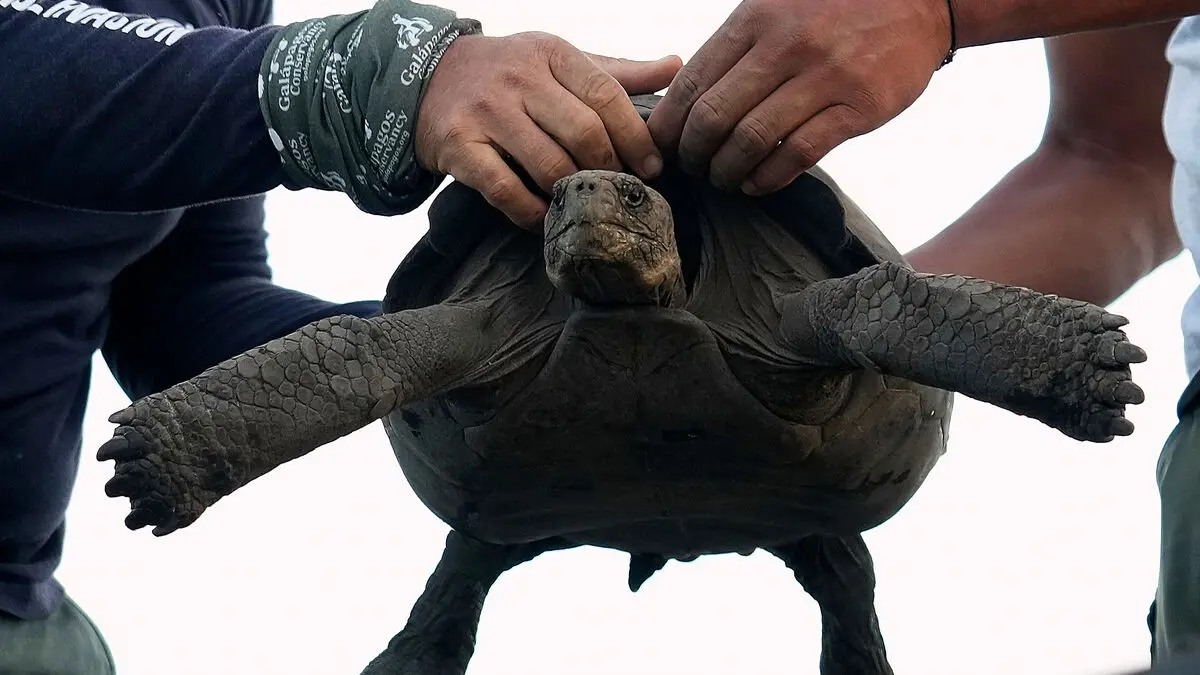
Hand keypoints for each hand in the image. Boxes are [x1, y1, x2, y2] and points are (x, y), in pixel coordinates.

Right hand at [416, 32, 681, 226]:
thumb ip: (616, 72)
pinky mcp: (460, 147)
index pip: (606, 95)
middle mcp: (519, 78)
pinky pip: (505, 191)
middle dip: (610, 167)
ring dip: (575, 192)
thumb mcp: (559, 60)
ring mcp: (487, 113)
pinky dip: (531, 212)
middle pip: (583, 132)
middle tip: (620, 189)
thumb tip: (675, 66)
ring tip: (587, 204)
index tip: (652, 166)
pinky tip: (546, 219)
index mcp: (552, 52)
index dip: (636, 136)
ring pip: (548, 165)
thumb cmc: (510, 72)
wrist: (428, 78)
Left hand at [647, 0, 950, 194]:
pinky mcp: (858, 108)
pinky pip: (798, 155)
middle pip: (714, 117)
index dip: (669, 123)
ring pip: (751, 141)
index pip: (693, 82)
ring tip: (722, 179)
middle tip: (692, 168)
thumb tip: (684, 97)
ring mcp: (824, 78)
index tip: (663, 145)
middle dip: (693, 153)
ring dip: (726, 171)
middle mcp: (786, 46)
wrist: (921, 0)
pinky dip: (768, 178)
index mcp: (756, 19)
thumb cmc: (835, 8)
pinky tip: (756, 184)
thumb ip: (735, 46)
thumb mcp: (777, 6)